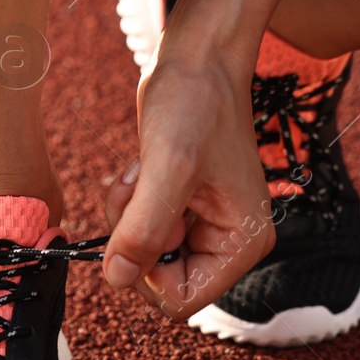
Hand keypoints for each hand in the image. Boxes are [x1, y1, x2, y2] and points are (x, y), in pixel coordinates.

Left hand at [102, 58, 273, 318]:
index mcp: (243, 242)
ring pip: (143, 252)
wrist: (197, 60)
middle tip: (140, 189)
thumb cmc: (196, 103)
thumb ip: (144, 229)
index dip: (146, 273)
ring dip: (128, 213)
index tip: (137, 227)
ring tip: (143, 172)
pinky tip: (142, 167)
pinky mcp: (182, 206)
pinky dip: (129, 200)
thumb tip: (117, 279)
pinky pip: (139, 226)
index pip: (182, 300)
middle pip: (158, 277)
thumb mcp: (168, 167)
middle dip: (135, 236)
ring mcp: (204, 224)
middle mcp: (228, 240)